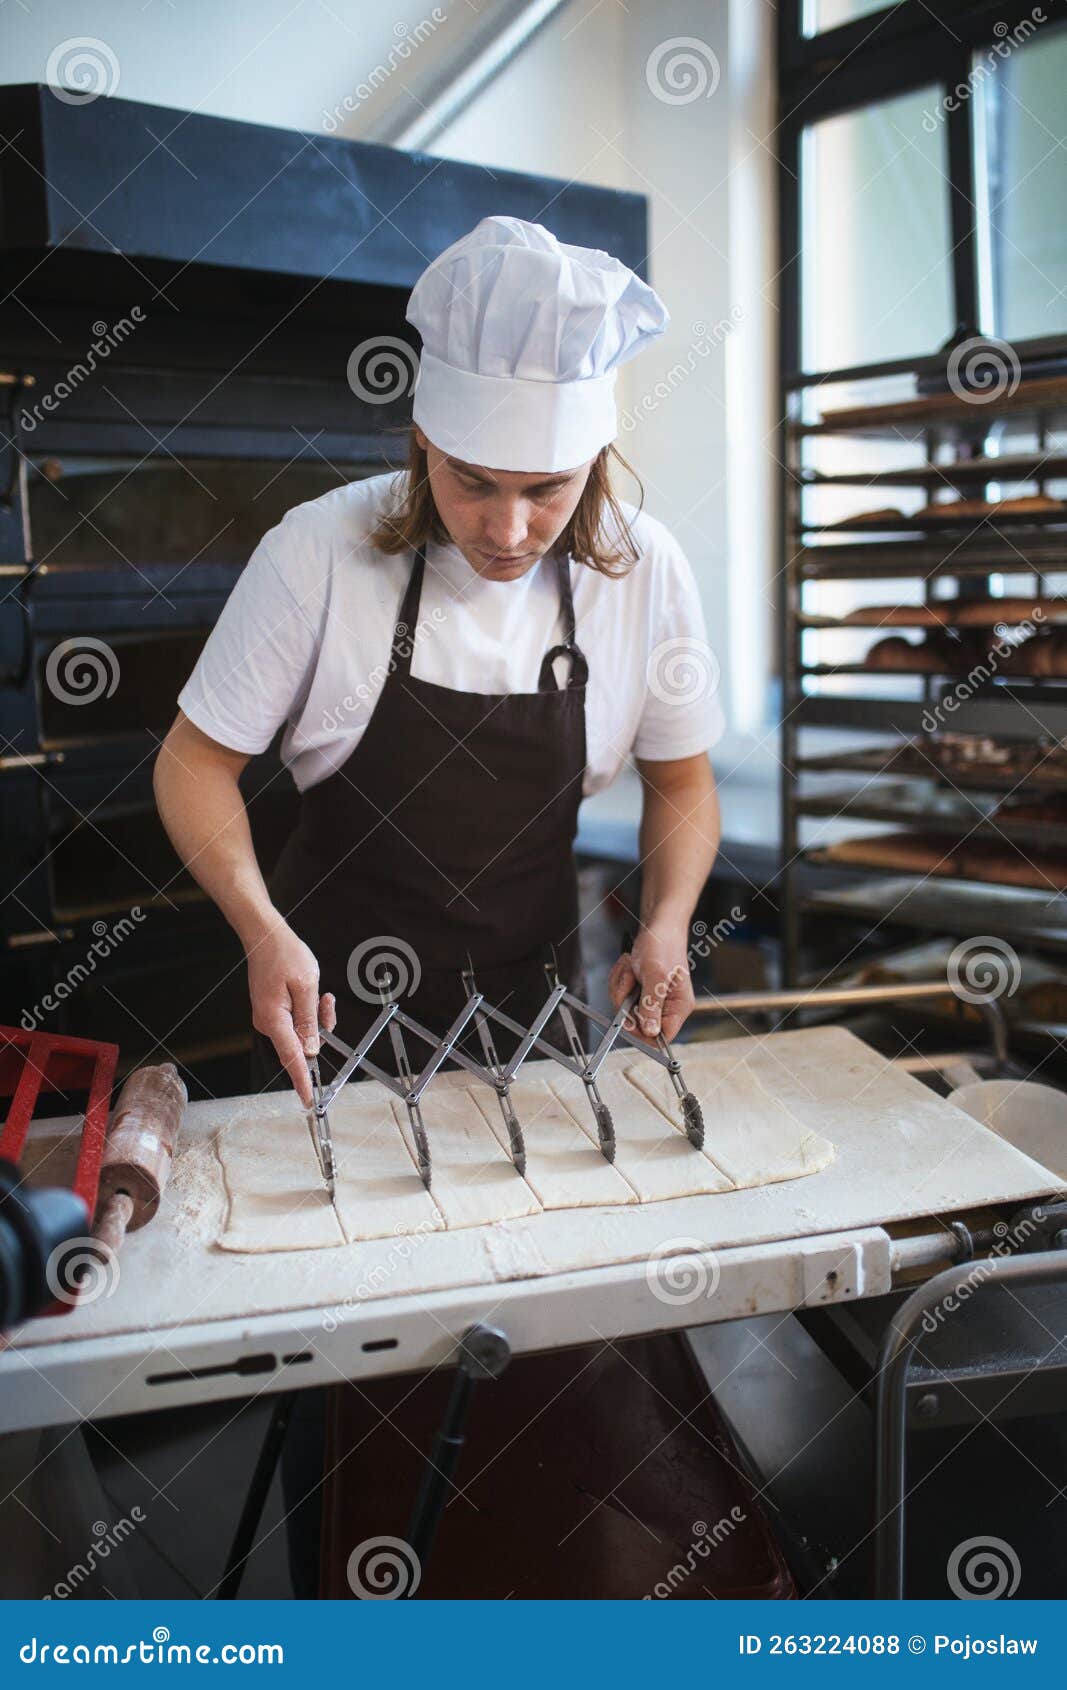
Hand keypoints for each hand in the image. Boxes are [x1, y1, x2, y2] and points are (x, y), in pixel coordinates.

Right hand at [246, 917, 335, 1104]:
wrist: (265, 936)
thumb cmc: (284, 956)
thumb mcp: (306, 986)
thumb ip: (309, 1021)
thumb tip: (311, 1049)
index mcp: (274, 1019)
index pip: (292, 1058)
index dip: (302, 1080)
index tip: (309, 1100)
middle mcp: (268, 1023)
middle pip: (301, 1044)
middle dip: (319, 1030)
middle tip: (326, 1003)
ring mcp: (269, 1018)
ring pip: (301, 1032)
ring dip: (316, 1018)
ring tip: (320, 993)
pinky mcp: (273, 1012)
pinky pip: (296, 1022)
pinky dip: (309, 1012)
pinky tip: (313, 995)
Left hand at [608, 919, 694, 1043]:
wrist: (657, 926)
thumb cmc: (663, 945)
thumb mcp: (655, 975)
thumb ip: (652, 1004)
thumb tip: (652, 1032)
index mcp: (679, 1007)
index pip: (661, 1037)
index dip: (641, 1032)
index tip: (626, 1017)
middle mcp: (667, 1006)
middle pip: (637, 1022)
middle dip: (627, 999)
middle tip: (632, 977)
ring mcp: (652, 999)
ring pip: (625, 1007)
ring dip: (622, 985)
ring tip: (633, 967)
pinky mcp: (641, 991)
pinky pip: (621, 995)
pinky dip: (620, 979)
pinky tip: (629, 966)